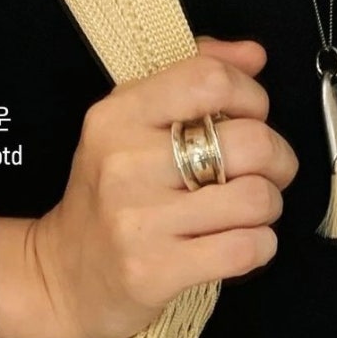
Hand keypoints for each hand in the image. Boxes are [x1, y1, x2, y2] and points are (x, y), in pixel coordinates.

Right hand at [27, 38, 298, 337]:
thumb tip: (252, 57)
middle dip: (277, 162)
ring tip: (245, 216)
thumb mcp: (125, 129)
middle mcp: (123, 166)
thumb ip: (186, 81)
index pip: (209, 80)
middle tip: (263, 176)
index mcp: (115, 120)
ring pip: (255, 199)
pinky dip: (259, 247)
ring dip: (267, 209)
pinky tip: (240, 246)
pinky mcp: (154, 272)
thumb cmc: (105, 203)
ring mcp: (137, 223)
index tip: (250, 121)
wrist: (60, 279)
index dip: (251, 99)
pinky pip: (244, 249)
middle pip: (249, 142)